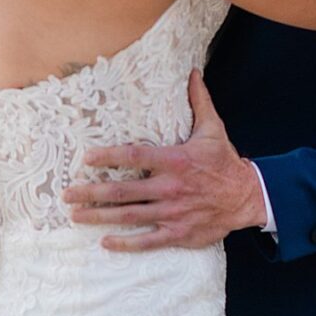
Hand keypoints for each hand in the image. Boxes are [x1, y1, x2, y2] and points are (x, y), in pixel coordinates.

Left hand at [63, 70, 264, 250]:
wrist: (246, 197)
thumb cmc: (224, 161)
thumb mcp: (213, 128)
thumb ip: (199, 100)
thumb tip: (193, 71)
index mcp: (175, 160)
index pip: (135, 156)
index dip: (108, 156)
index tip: (86, 158)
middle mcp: (170, 187)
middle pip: (123, 191)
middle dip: (92, 193)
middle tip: (68, 194)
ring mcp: (173, 212)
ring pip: (129, 216)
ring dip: (100, 217)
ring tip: (76, 216)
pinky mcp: (178, 233)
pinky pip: (148, 241)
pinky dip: (126, 243)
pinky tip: (106, 242)